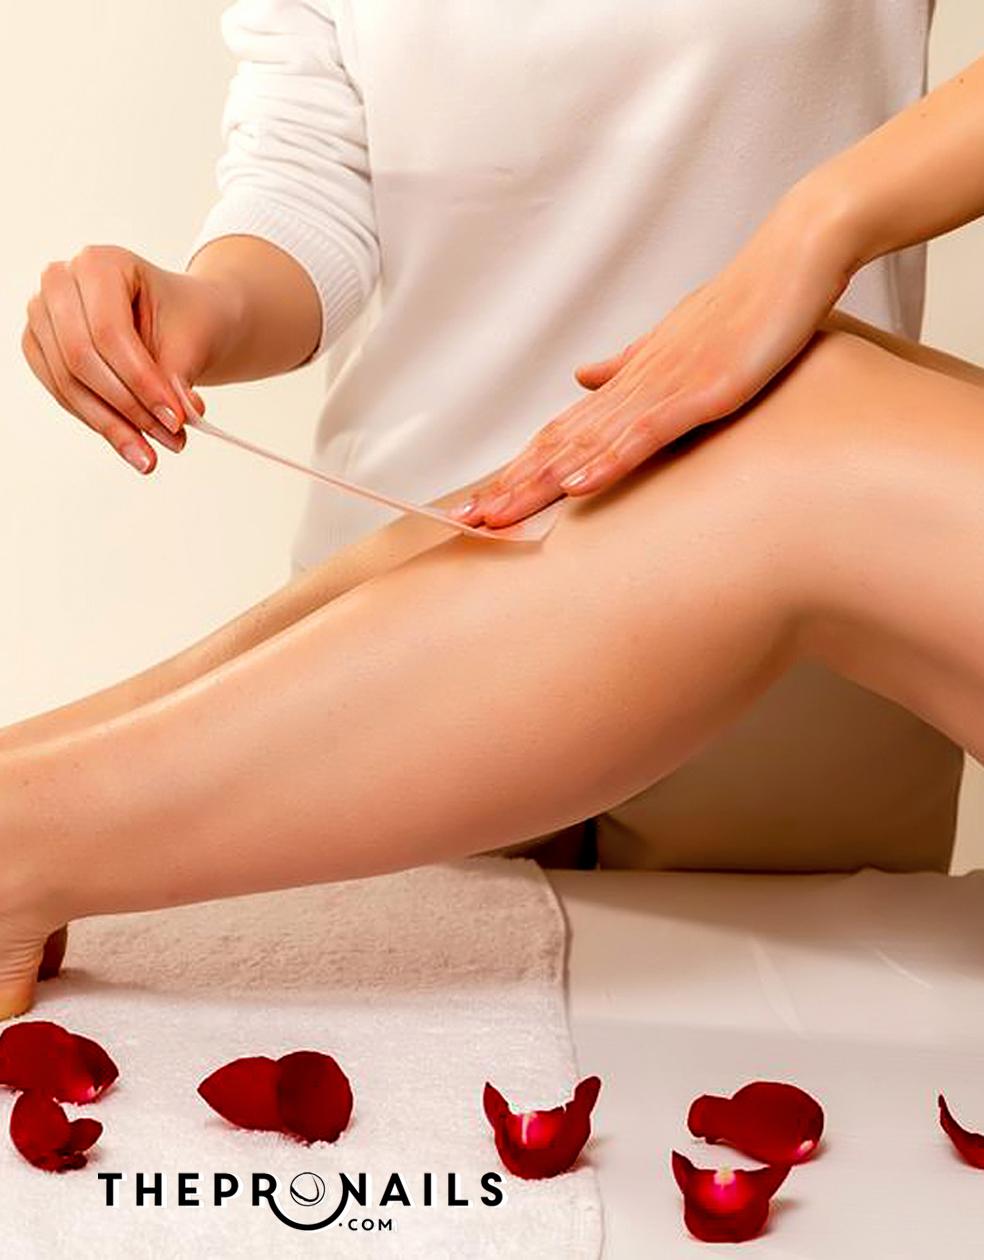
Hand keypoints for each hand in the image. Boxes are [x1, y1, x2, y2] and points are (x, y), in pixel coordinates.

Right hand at [22, 246, 240, 472]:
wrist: (181, 319)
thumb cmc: (186, 318)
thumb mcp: (193, 340)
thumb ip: (178, 378)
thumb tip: (177, 418)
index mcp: (99, 262)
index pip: (109, 332)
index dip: (142, 382)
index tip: (176, 419)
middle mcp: (60, 282)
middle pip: (81, 358)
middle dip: (128, 408)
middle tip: (170, 440)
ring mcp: (43, 315)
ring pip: (68, 382)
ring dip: (113, 425)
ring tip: (152, 455)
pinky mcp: (40, 348)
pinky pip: (63, 394)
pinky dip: (99, 423)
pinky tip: (131, 444)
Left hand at [453, 176, 861, 527]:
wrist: (793, 258)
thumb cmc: (745, 304)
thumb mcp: (675, 344)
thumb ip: (627, 366)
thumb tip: (582, 378)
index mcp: (629, 381)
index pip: (561, 433)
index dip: (519, 470)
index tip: (481, 504)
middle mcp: (634, 385)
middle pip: (557, 443)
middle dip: (511, 486)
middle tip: (463, 522)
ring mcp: (665, 387)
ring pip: (587, 442)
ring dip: (539, 482)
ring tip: (497, 516)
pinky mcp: (701, 391)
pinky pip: (645, 432)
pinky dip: (606, 460)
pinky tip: (575, 485)